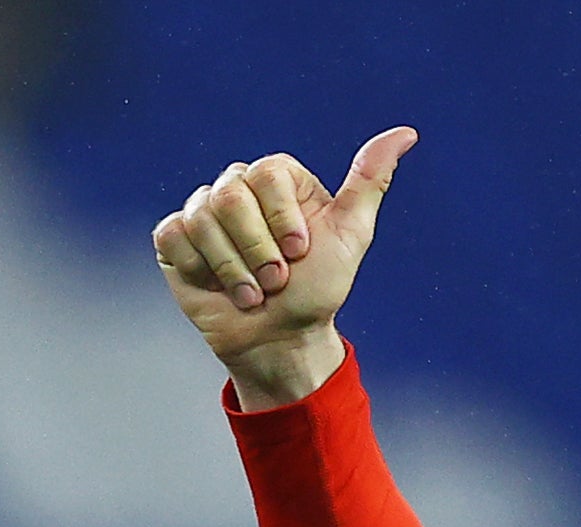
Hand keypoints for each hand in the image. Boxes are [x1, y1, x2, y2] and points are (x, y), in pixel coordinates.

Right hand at [153, 128, 415, 408]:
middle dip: (258, 250)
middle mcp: (237, 188)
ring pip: (202, 220)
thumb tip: (406, 133)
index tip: (300, 253)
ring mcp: (203, 213)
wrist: (281, 340)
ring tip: (253, 292)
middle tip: (276, 279)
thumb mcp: (352, 235)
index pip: (266, 174)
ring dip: (233, 269)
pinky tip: (216, 285)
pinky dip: (200, 269)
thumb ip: (370, 181)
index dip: (281, 220)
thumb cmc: (317, 290)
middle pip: (230, 197)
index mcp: (276, 179)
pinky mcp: (174, 240)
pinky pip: (174, 237)